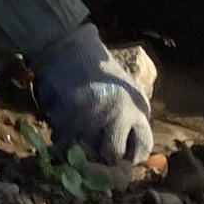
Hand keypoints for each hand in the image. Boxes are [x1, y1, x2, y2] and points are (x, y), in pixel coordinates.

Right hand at [30, 24, 152, 167]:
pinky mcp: (73, 112)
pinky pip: (66, 141)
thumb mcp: (125, 91)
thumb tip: (129, 157)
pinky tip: (62, 121)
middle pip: (112, 154)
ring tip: (75, 124)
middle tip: (91, 141)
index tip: (118, 153)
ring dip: (78, 142)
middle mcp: (121, 112)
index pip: (142, 148)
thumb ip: (129, 119)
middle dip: (100, 152)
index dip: (129, 156)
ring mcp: (97, 113)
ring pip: (87, 149)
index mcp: (138, 106)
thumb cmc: (98, 69)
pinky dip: (61, 136)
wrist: (71, 46)